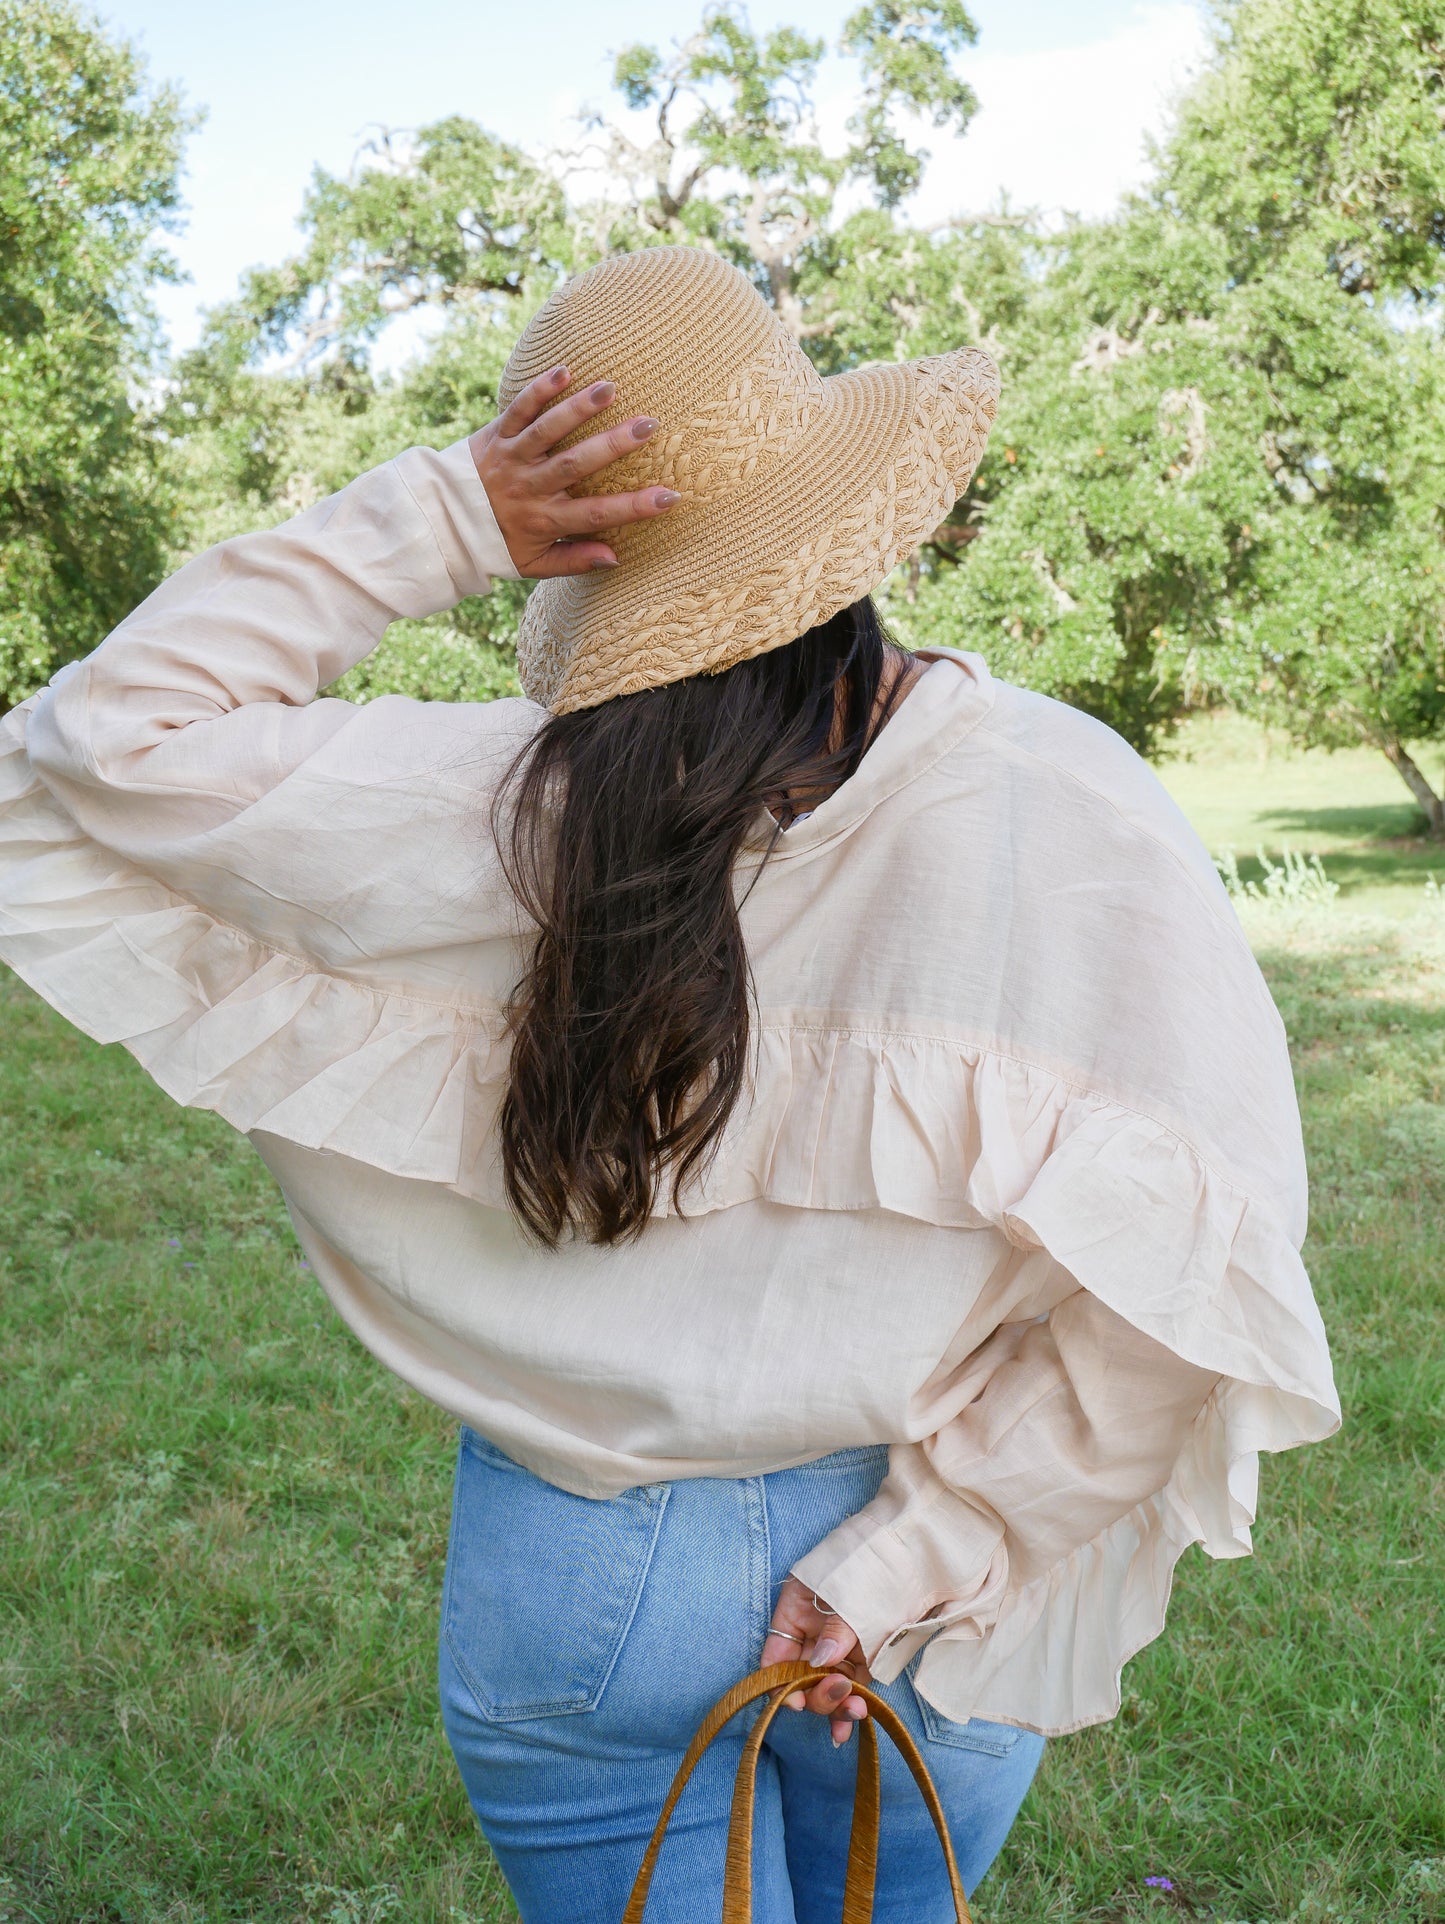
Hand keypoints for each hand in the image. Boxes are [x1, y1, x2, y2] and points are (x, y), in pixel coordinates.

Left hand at [469, 365, 679, 577]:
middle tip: (648, 426)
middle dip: (612, 446)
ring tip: (610, 389)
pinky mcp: (495, 434)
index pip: (595, 515)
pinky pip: (517, 409)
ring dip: (577, 409)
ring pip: (546, 431)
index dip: (634, 508)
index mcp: (543, 521)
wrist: (443, 520)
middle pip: (575, 465)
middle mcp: (528, 488)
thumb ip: (573, 561)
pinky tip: (564, 370)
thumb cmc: (497, 542)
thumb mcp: (533, 564)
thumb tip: (616, 558)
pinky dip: (539, 390)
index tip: (670, 497)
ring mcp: (511, 458)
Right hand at [761, 1575, 871, 1746]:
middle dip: (816, 1692)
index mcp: (796, 1610)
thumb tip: (821, 1661)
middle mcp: (813, 1631)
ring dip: (836, 1705)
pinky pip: (852, 1686)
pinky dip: (850, 1704)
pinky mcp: (864, 1656)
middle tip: (839, 1691)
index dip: (780, 1682)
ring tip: (853, 1713)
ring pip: (827, 1685)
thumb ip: (835, 1627)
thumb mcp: (847, 1590)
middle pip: (802, 1677)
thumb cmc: (871, 1560)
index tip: (795, 1700)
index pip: (776, 1656)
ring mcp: (839, 1645)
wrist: (914, 1551)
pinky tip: (849, 1725)